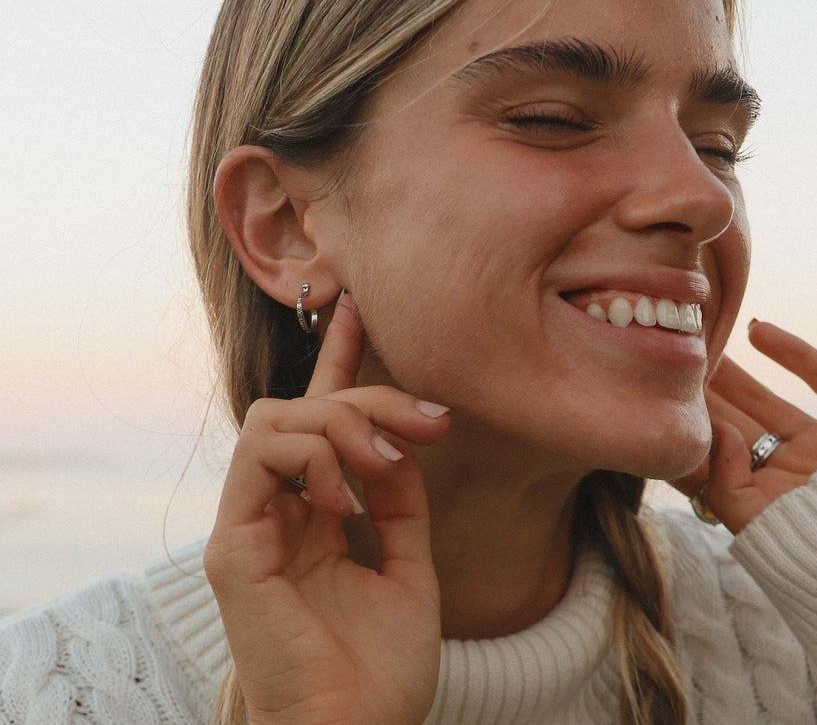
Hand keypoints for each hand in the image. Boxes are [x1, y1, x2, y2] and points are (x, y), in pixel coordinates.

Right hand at [204, 291, 450, 724]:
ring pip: (276, 417)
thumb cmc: (381, 663)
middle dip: (372, 394)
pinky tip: (344, 503)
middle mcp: (280, 507)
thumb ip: (399, 498)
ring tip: (384, 466)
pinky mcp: (233, 544)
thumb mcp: (408, 562)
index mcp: (318, 509)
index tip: (355, 305)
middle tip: (432, 422)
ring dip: (341, 424)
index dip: (338, 357)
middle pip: (308, 406)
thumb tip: (398, 438)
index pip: (320, 415)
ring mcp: (251, 522)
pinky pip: (259, 456)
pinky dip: (311, 460)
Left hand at [673, 320, 816, 532]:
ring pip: (774, 401)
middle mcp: (799, 472)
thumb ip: (727, 485)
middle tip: (669, 364)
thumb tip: (715, 433)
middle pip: (740, 427)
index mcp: (773, 501)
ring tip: (702, 342)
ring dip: (739, 374)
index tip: (656, 400)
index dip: (690, 431)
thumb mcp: (765, 524)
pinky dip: (795, 353)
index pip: (718, 461)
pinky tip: (757, 328)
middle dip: (705, 398)